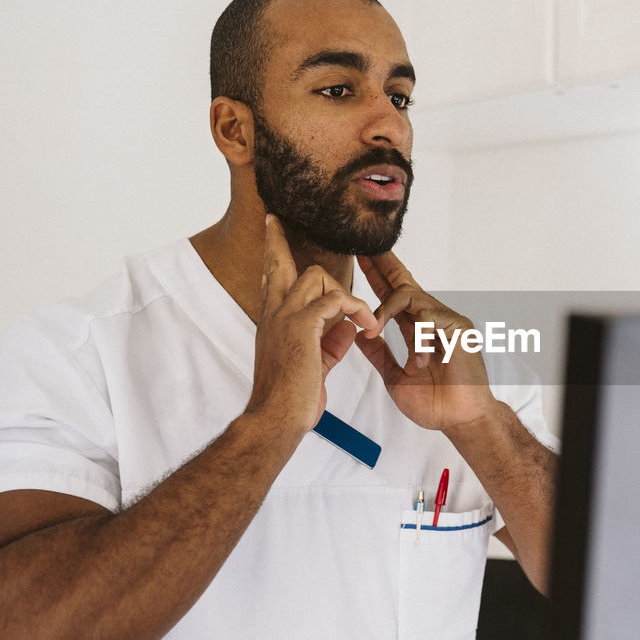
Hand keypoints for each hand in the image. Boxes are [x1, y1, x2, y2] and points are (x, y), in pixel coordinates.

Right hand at [245, 216, 378, 434]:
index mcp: (274, 322)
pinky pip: (335, 299)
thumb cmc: (292, 398)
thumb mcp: (315, 364)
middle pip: (279, 264)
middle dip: (280, 242)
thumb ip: (330, 342)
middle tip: (277, 222)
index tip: (273, 233)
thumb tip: (347, 328)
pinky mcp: (301, 326)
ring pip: (316, 276)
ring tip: (364, 316)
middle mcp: (274, 314)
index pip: (272, 281)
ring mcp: (285, 317)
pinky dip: (357, 308)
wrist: (277, 418)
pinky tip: (366, 325)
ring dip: (344, 290)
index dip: (275, 256)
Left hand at [354, 251, 498, 431]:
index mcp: (416, 329)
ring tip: (376, 330)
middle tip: (364, 248)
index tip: (359, 259)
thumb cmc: (434, 402)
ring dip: (388, 311)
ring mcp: (445, 322)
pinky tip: (420, 360)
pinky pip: (429, 317)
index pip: (394, 295)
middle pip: (405, 282)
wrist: (458, 420)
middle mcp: (430, 320)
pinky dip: (418, 337)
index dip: (377, 276)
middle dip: (383, 265)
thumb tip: (360, 335)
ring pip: (411, 295)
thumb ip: (379, 354)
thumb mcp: (394, 376)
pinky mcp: (459, 328)